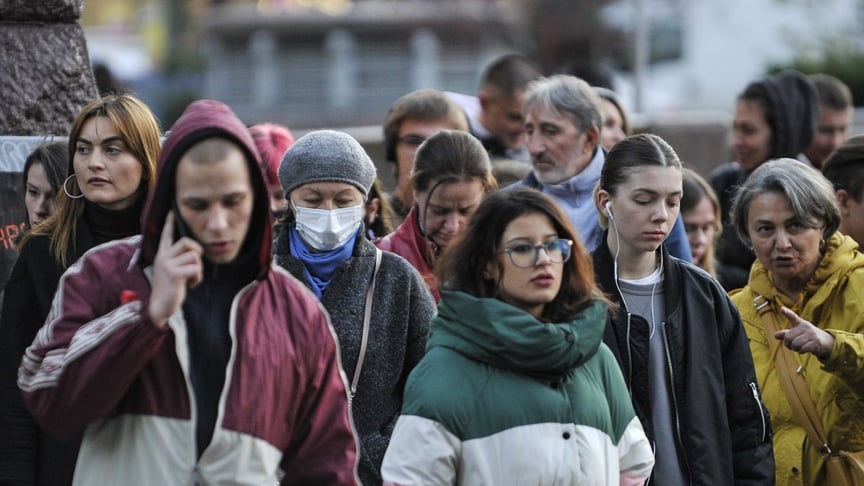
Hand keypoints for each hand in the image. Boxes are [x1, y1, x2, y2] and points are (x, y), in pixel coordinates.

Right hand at [147, 212, 202, 327]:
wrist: (160, 307)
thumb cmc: (170, 288)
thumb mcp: (172, 270)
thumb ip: (179, 260)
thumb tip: (195, 253)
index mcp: (162, 254)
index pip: (166, 234)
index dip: (169, 223)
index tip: (171, 211)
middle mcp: (163, 256)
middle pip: (187, 242)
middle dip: (197, 251)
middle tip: (195, 264)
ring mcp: (167, 264)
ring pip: (195, 256)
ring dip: (198, 269)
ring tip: (191, 279)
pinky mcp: (174, 274)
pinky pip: (196, 268)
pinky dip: (198, 278)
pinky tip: (191, 285)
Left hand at [774, 306, 835, 359]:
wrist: (826, 342)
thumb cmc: (808, 336)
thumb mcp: (797, 333)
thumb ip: (786, 334)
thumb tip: (775, 335)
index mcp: (800, 323)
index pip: (792, 317)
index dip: (787, 313)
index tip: (781, 309)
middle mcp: (806, 327)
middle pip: (788, 337)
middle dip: (788, 344)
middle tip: (792, 345)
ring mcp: (812, 334)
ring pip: (795, 344)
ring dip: (795, 349)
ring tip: (799, 347)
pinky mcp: (816, 342)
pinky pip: (802, 349)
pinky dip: (801, 351)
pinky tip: (804, 349)